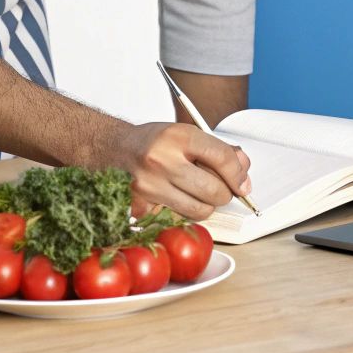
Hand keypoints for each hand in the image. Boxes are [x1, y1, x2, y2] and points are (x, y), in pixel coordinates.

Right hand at [101, 121, 252, 220]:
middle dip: (223, 193)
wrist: (108, 148)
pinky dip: (180, 212)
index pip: (222, 158)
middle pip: (214, 190)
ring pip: (199, 211)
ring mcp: (149, 186)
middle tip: (218, 188)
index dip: (238, 174)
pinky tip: (172, 198)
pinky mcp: (139, 207)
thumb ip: (217, 151)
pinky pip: (176, 219)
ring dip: (205, 205)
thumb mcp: (184, 134)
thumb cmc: (151, 142)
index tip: (243, 184)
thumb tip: (244, 173)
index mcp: (177, 136)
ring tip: (195, 193)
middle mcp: (161, 160)